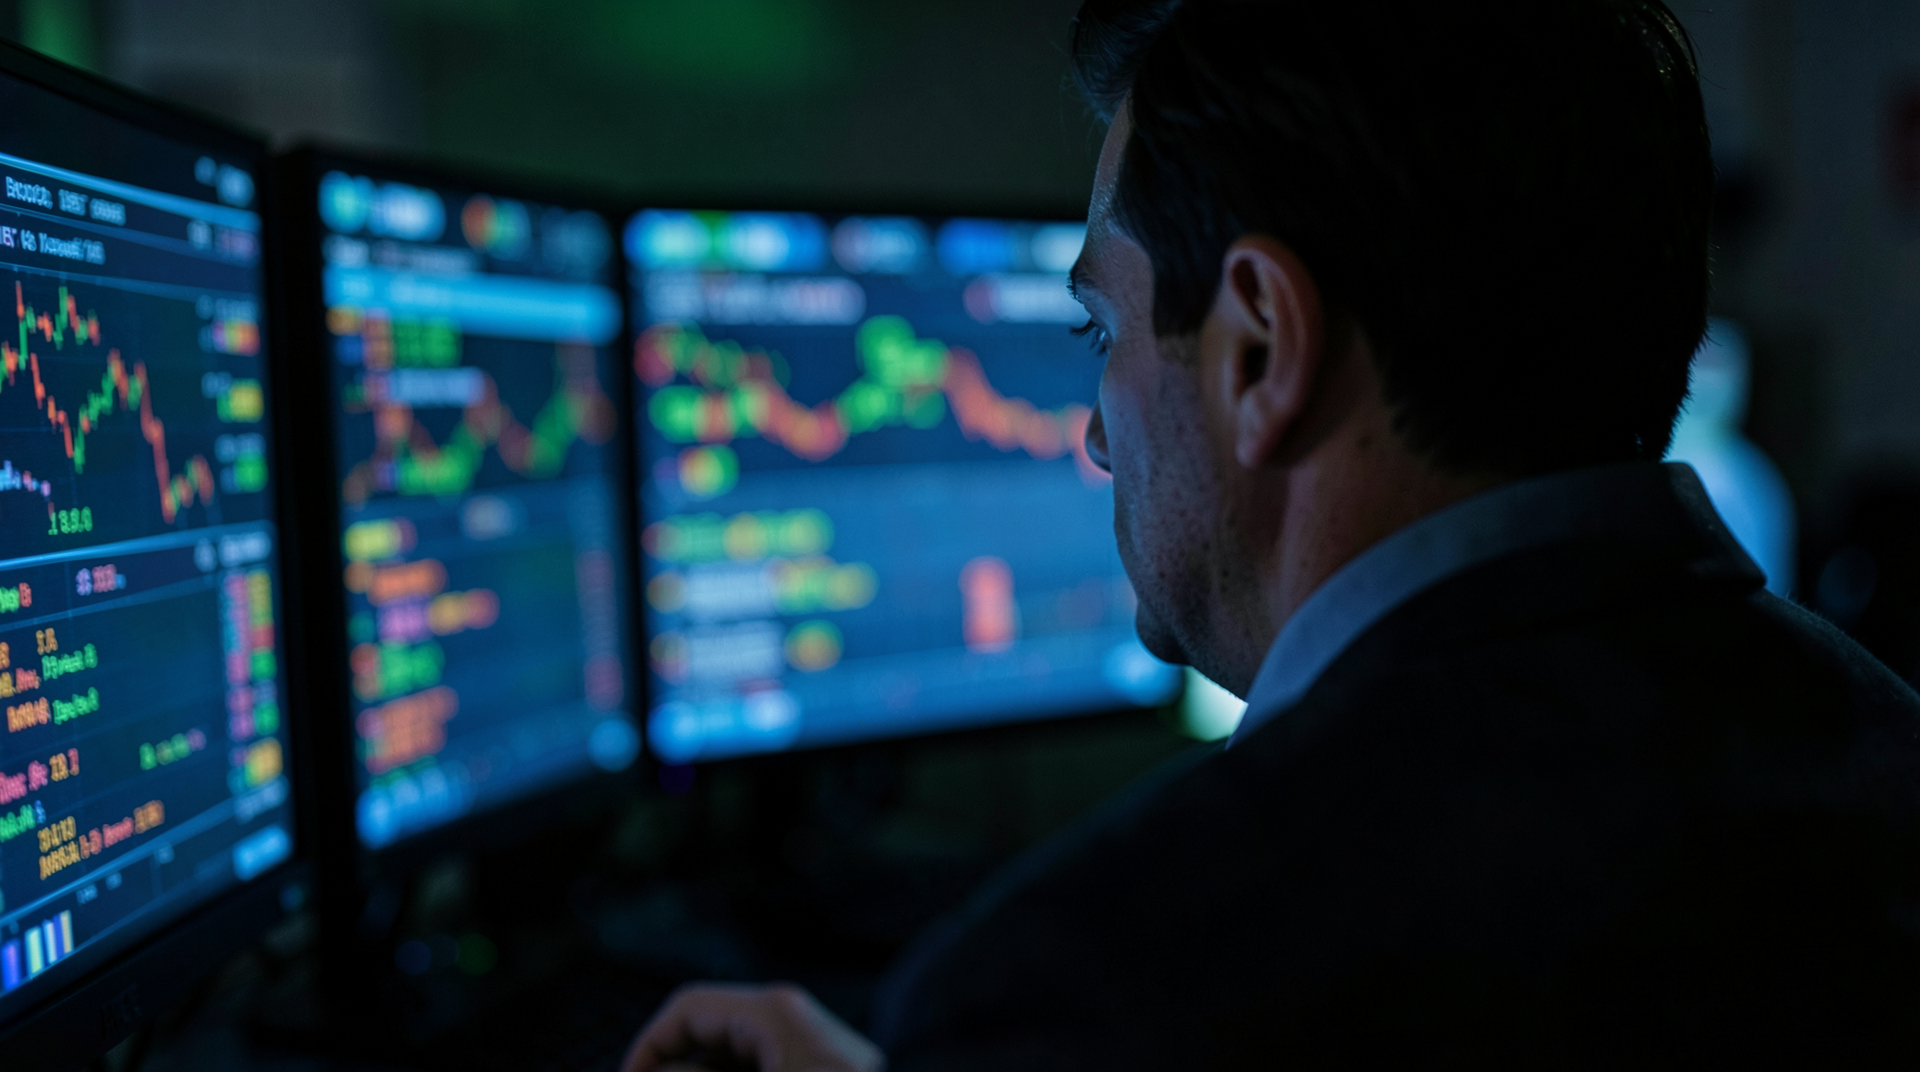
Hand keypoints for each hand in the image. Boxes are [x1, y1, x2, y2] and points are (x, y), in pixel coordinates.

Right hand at [621, 982, 884, 1071]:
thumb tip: (656, 1071)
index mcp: (775, 1012)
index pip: (688, 1008)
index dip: (647, 1046)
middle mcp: (797, 1019)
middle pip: (711, 1031)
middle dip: (676, 1065)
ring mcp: (818, 1049)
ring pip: (738, 1056)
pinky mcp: (828, 1069)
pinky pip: (767, 1065)